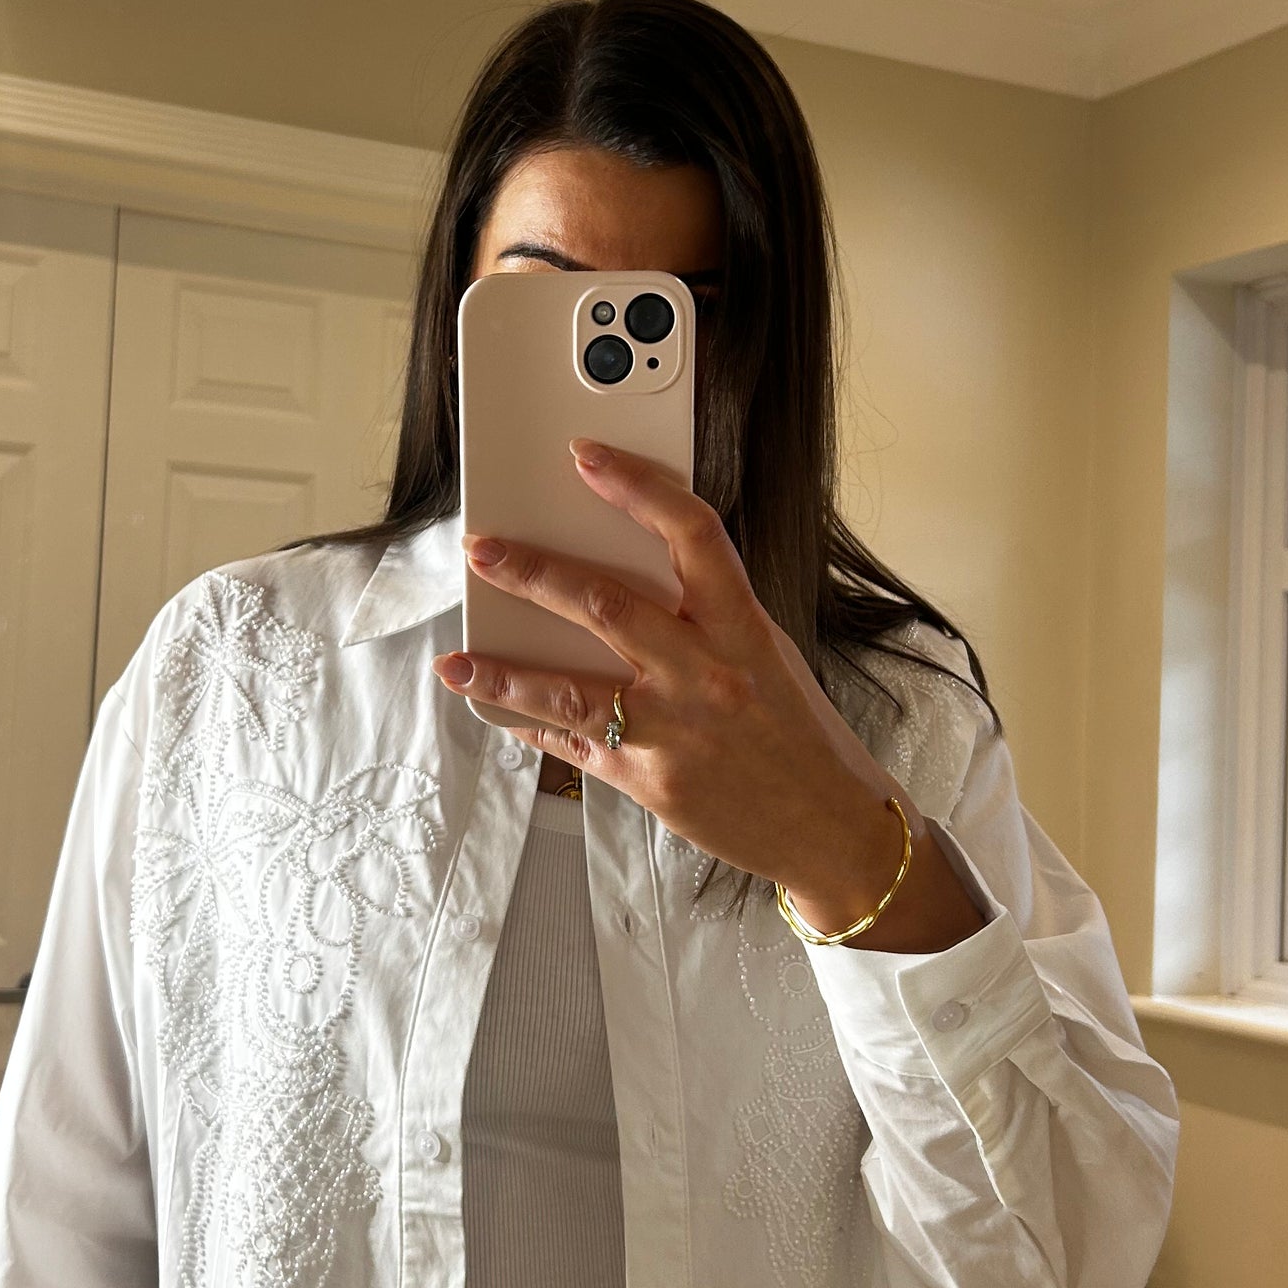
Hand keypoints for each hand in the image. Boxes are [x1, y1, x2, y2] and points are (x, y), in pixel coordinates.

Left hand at [431, 441, 984, 953]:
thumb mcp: (767, 656)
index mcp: (744, 629)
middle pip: (604, 606)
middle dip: (532, 572)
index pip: (692, 535)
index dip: (636, 489)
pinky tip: (495, 711)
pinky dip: (530, 725)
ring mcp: (673, 731)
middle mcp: (706, 674)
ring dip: (502, 671)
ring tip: (455, 660)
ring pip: (567, 690)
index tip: (586, 458)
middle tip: (481, 550)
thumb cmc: (799, 735)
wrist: (831, 829)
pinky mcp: (649, 782)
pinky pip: (574, 745)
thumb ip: (705, 619)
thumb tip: (620, 581)